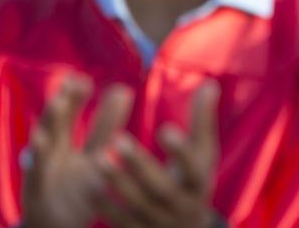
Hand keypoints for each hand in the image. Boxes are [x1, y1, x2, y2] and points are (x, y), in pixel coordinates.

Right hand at [22, 75, 134, 227]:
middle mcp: (51, 157)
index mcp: (65, 147)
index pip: (70, 117)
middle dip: (63, 104)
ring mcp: (43, 176)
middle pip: (55, 126)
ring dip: (50, 124)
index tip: (82, 77)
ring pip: (44, 146)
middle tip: (74, 81)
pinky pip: (35, 177)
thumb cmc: (74, 194)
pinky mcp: (36, 196)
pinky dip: (35, 161)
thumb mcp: (92, 158)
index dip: (75, 98)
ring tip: (58, 102)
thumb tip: (123, 89)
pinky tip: (37, 145)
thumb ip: (104, 126)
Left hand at [96, 80, 222, 227]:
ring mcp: (159, 224)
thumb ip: (202, 120)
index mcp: (199, 183)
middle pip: (160, 188)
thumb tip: (209, 83)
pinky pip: (120, 222)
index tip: (165, 128)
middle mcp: (181, 207)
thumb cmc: (192, 177)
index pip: (193, 168)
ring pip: (137, 205)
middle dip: (139, 165)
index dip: (180, 151)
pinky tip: (89, 183)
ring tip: (98, 156)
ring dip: (117, 182)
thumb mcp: (203, 153)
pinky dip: (105, 205)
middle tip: (117, 138)